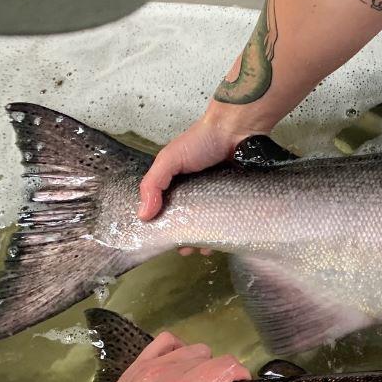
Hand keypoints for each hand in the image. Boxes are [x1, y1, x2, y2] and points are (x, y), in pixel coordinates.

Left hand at [72, 330, 249, 381]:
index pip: (225, 366)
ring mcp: (148, 366)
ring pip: (192, 348)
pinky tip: (181, 369)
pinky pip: (167, 342)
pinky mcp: (137, 366)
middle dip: (224, 375)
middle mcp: (164, 373)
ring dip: (204, 364)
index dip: (242, 376)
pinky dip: (181, 350)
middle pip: (211, 356)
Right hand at [137, 114, 263, 254]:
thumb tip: (143, 215)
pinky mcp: (237, 198)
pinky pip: (231, 219)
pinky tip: (225, 241)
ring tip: (204, 249)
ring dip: (206, 239)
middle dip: (186, 238)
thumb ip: (153, 184)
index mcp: (177, 184)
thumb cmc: (200, 141)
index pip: (167, 210)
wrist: (236, 130)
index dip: (165, 227)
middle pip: (190, 221)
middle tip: (187, 251)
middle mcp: (197, 192)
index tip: (165, 243)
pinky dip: (227, 231)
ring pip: (210, 223)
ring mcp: (219, 196)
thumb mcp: (169, 160)